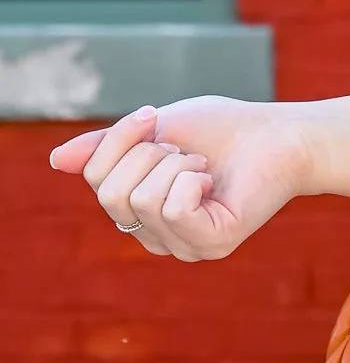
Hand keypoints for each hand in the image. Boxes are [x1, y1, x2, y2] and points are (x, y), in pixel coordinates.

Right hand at [47, 91, 349, 260]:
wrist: (280, 132)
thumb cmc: (223, 130)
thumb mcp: (154, 130)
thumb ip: (108, 149)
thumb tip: (57, 162)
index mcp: (141, 212)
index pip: (98, 181)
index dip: (119, 139)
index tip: (153, 116)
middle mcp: (158, 236)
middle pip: (112, 195)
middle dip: (146, 153)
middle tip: (186, 150)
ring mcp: (185, 246)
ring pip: (141, 201)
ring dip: (175, 165)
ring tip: (204, 166)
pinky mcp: (213, 244)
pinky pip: (172, 210)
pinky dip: (190, 181)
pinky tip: (212, 181)